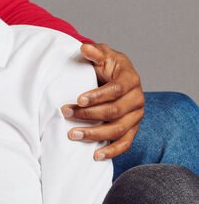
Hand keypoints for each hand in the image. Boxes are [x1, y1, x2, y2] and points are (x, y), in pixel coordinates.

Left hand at [62, 43, 144, 160]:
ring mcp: (137, 116)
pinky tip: (96, 155)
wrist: (118, 78)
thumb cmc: (108, 66)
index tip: (78, 99)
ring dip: (95, 134)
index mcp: (131, 79)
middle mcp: (138, 99)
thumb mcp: (103, 55)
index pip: (115, 90)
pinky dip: (112, 151)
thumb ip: (94, 52)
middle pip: (114, 111)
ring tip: (73, 134)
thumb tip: (84, 47)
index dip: (97, 95)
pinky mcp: (133, 129)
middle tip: (66, 113)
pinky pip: (125, 144)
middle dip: (89, 114)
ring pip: (118, 129)